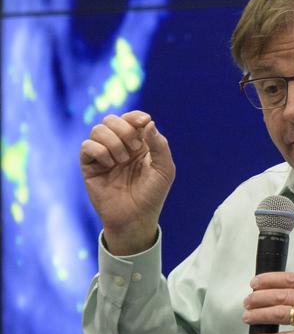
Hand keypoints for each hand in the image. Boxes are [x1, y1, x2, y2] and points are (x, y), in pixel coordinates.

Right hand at [79, 111, 174, 254]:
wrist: (135, 217)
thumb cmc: (152, 195)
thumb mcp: (164, 170)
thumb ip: (160, 145)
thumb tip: (148, 123)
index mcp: (139, 144)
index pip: (132, 119)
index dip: (135, 116)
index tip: (143, 121)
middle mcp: (119, 146)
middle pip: (112, 119)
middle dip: (124, 129)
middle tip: (134, 148)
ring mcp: (103, 154)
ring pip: (98, 129)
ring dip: (113, 141)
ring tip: (122, 160)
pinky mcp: (89, 165)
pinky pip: (87, 146)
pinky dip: (100, 151)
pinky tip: (109, 165)